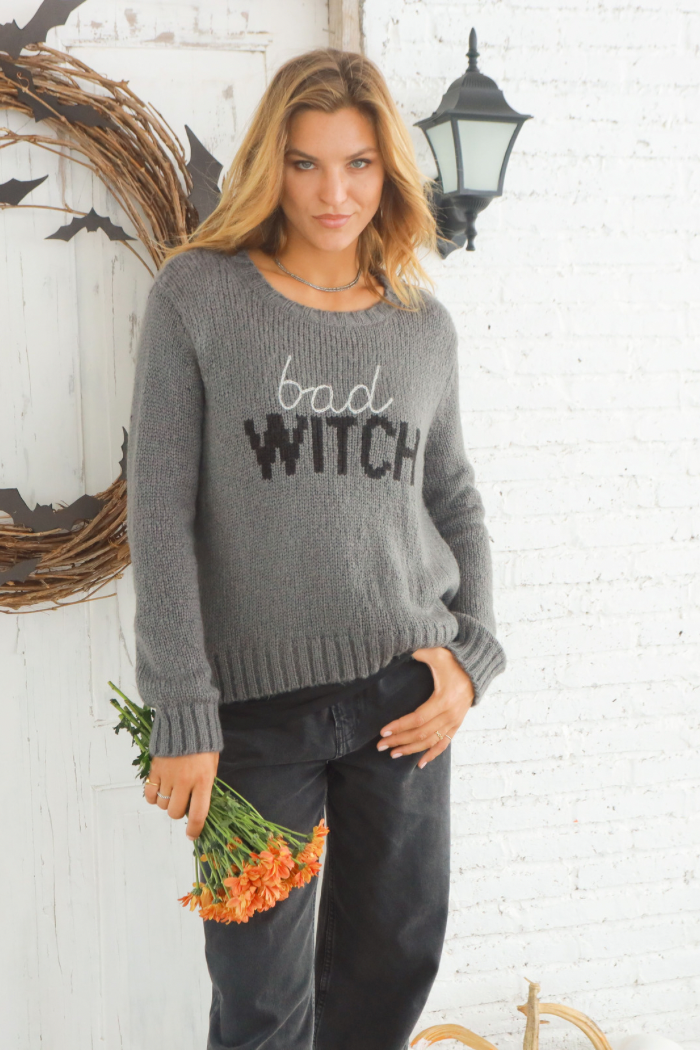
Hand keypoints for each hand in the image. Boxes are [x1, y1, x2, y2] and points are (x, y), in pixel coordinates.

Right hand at [143, 751, 218, 839]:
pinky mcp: (155, 770)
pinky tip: (160, 790)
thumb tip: (196, 806)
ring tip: (173, 790)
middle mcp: (185, 781)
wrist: (186, 721)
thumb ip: (205, 786)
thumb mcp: (212, 766)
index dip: (194, 829)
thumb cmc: (204, 745)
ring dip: (167, 802)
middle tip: (183, 801)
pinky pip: (150, 794)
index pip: (198, 814)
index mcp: (203, 780)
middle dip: (179, 812)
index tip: (192, 835)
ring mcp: (168, 776)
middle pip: (175, 812)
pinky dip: (154, 797)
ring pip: (162, 805)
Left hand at [376, 647, 474, 768]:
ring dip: (411, 749)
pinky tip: (419, 764)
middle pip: (421, 733)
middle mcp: (450, 714)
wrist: (477, 668)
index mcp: (444, 699)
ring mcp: (455, 721)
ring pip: (430, 741)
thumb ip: (419, 651)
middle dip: (399, 740)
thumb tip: (399, 648)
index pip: (418, 719)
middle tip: (380, 746)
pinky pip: (444, 744)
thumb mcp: (437, 653)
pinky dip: (432, 755)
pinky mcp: (456, 724)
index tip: (383, 732)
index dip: (400, 726)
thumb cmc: (455, 659)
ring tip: (392, 753)